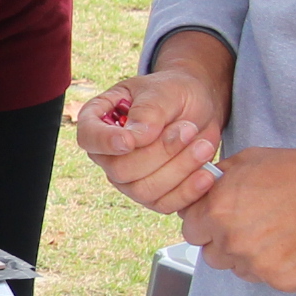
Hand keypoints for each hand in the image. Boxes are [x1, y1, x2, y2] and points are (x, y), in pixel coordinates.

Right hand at [73, 67, 226, 214]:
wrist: (199, 107)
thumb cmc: (173, 93)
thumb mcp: (162, 92)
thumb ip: (147, 113)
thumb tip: (134, 139)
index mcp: (99, 121)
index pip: (89, 137)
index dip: (105, 143)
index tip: (129, 141)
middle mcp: (109, 155)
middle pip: (121, 170)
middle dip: (159, 152)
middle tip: (188, 128)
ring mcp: (128, 179)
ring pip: (144, 189)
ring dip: (178, 169)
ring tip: (203, 145)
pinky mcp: (153, 195)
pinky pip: (165, 203)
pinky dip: (189, 190)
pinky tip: (207, 174)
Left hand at [179, 147, 295, 292]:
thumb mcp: (249, 160)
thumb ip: (218, 178)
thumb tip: (203, 186)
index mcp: (218, 212)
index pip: (190, 230)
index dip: (203, 223)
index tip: (216, 220)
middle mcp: (232, 242)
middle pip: (212, 255)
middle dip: (223, 243)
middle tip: (248, 227)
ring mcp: (257, 265)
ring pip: (238, 269)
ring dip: (248, 257)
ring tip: (273, 235)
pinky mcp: (282, 281)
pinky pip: (268, 279)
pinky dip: (277, 267)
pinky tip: (291, 246)